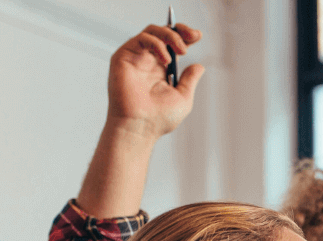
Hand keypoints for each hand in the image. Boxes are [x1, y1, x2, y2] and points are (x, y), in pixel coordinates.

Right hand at [105, 24, 205, 139]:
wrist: (140, 127)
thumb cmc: (159, 119)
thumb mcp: (183, 97)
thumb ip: (190, 79)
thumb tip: (199, 66)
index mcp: (160, 69)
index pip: (172, 44)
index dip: (184, 36)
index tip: (197, 36)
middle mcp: (147, 61)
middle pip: (162, 33)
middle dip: (180, 30)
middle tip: (193, 36)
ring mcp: (135, 58)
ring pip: (152, 31)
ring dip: (170, 36)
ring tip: (181, 50)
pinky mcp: (123, 57)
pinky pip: (141, 39)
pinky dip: (157, 44)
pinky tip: (166, 60)